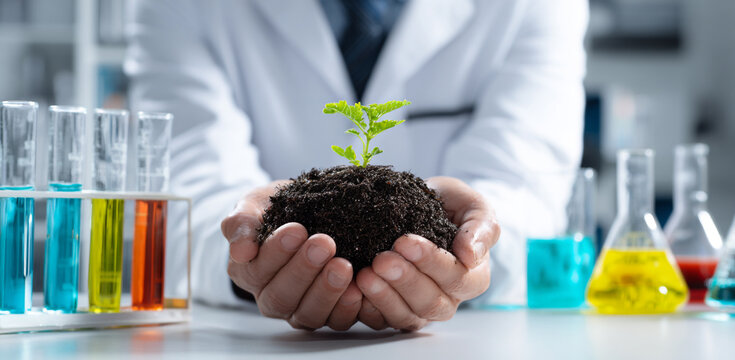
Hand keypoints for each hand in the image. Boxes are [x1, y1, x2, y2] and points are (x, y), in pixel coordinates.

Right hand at [221, 181, 362, 330]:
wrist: (307, 213)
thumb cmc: (277, 211)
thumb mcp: (254, 206)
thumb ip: (241, 223)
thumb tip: (240, 251)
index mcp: (248, 273)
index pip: (257, 270)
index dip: (277, 252)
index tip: (296, 230)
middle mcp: (271, 297)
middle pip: (282, 296)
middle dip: (304, 270)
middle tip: (324, 244)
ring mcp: (300, 309)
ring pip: (309, 313)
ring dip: (326, 291)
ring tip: (342, 265)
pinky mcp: (328, 314)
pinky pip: (337, 320)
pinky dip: (348, 307)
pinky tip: (357, 288)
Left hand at [355, 176, 499, 330]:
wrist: (416, 204)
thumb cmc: (449, 205)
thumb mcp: (472, 204)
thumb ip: (481, 227)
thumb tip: (471, 255)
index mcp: (472, 276)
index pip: (457, 278)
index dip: (432, 262)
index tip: (405, 241)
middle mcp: (448, 299)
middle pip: (431, 303)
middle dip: (405, 281)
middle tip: (382, 259)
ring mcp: (420, 308)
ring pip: (406, 316)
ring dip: (385, 297)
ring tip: (365, 275)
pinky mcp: (393, 311)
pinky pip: (382, 320)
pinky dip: (367, 308)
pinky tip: (353, 290)